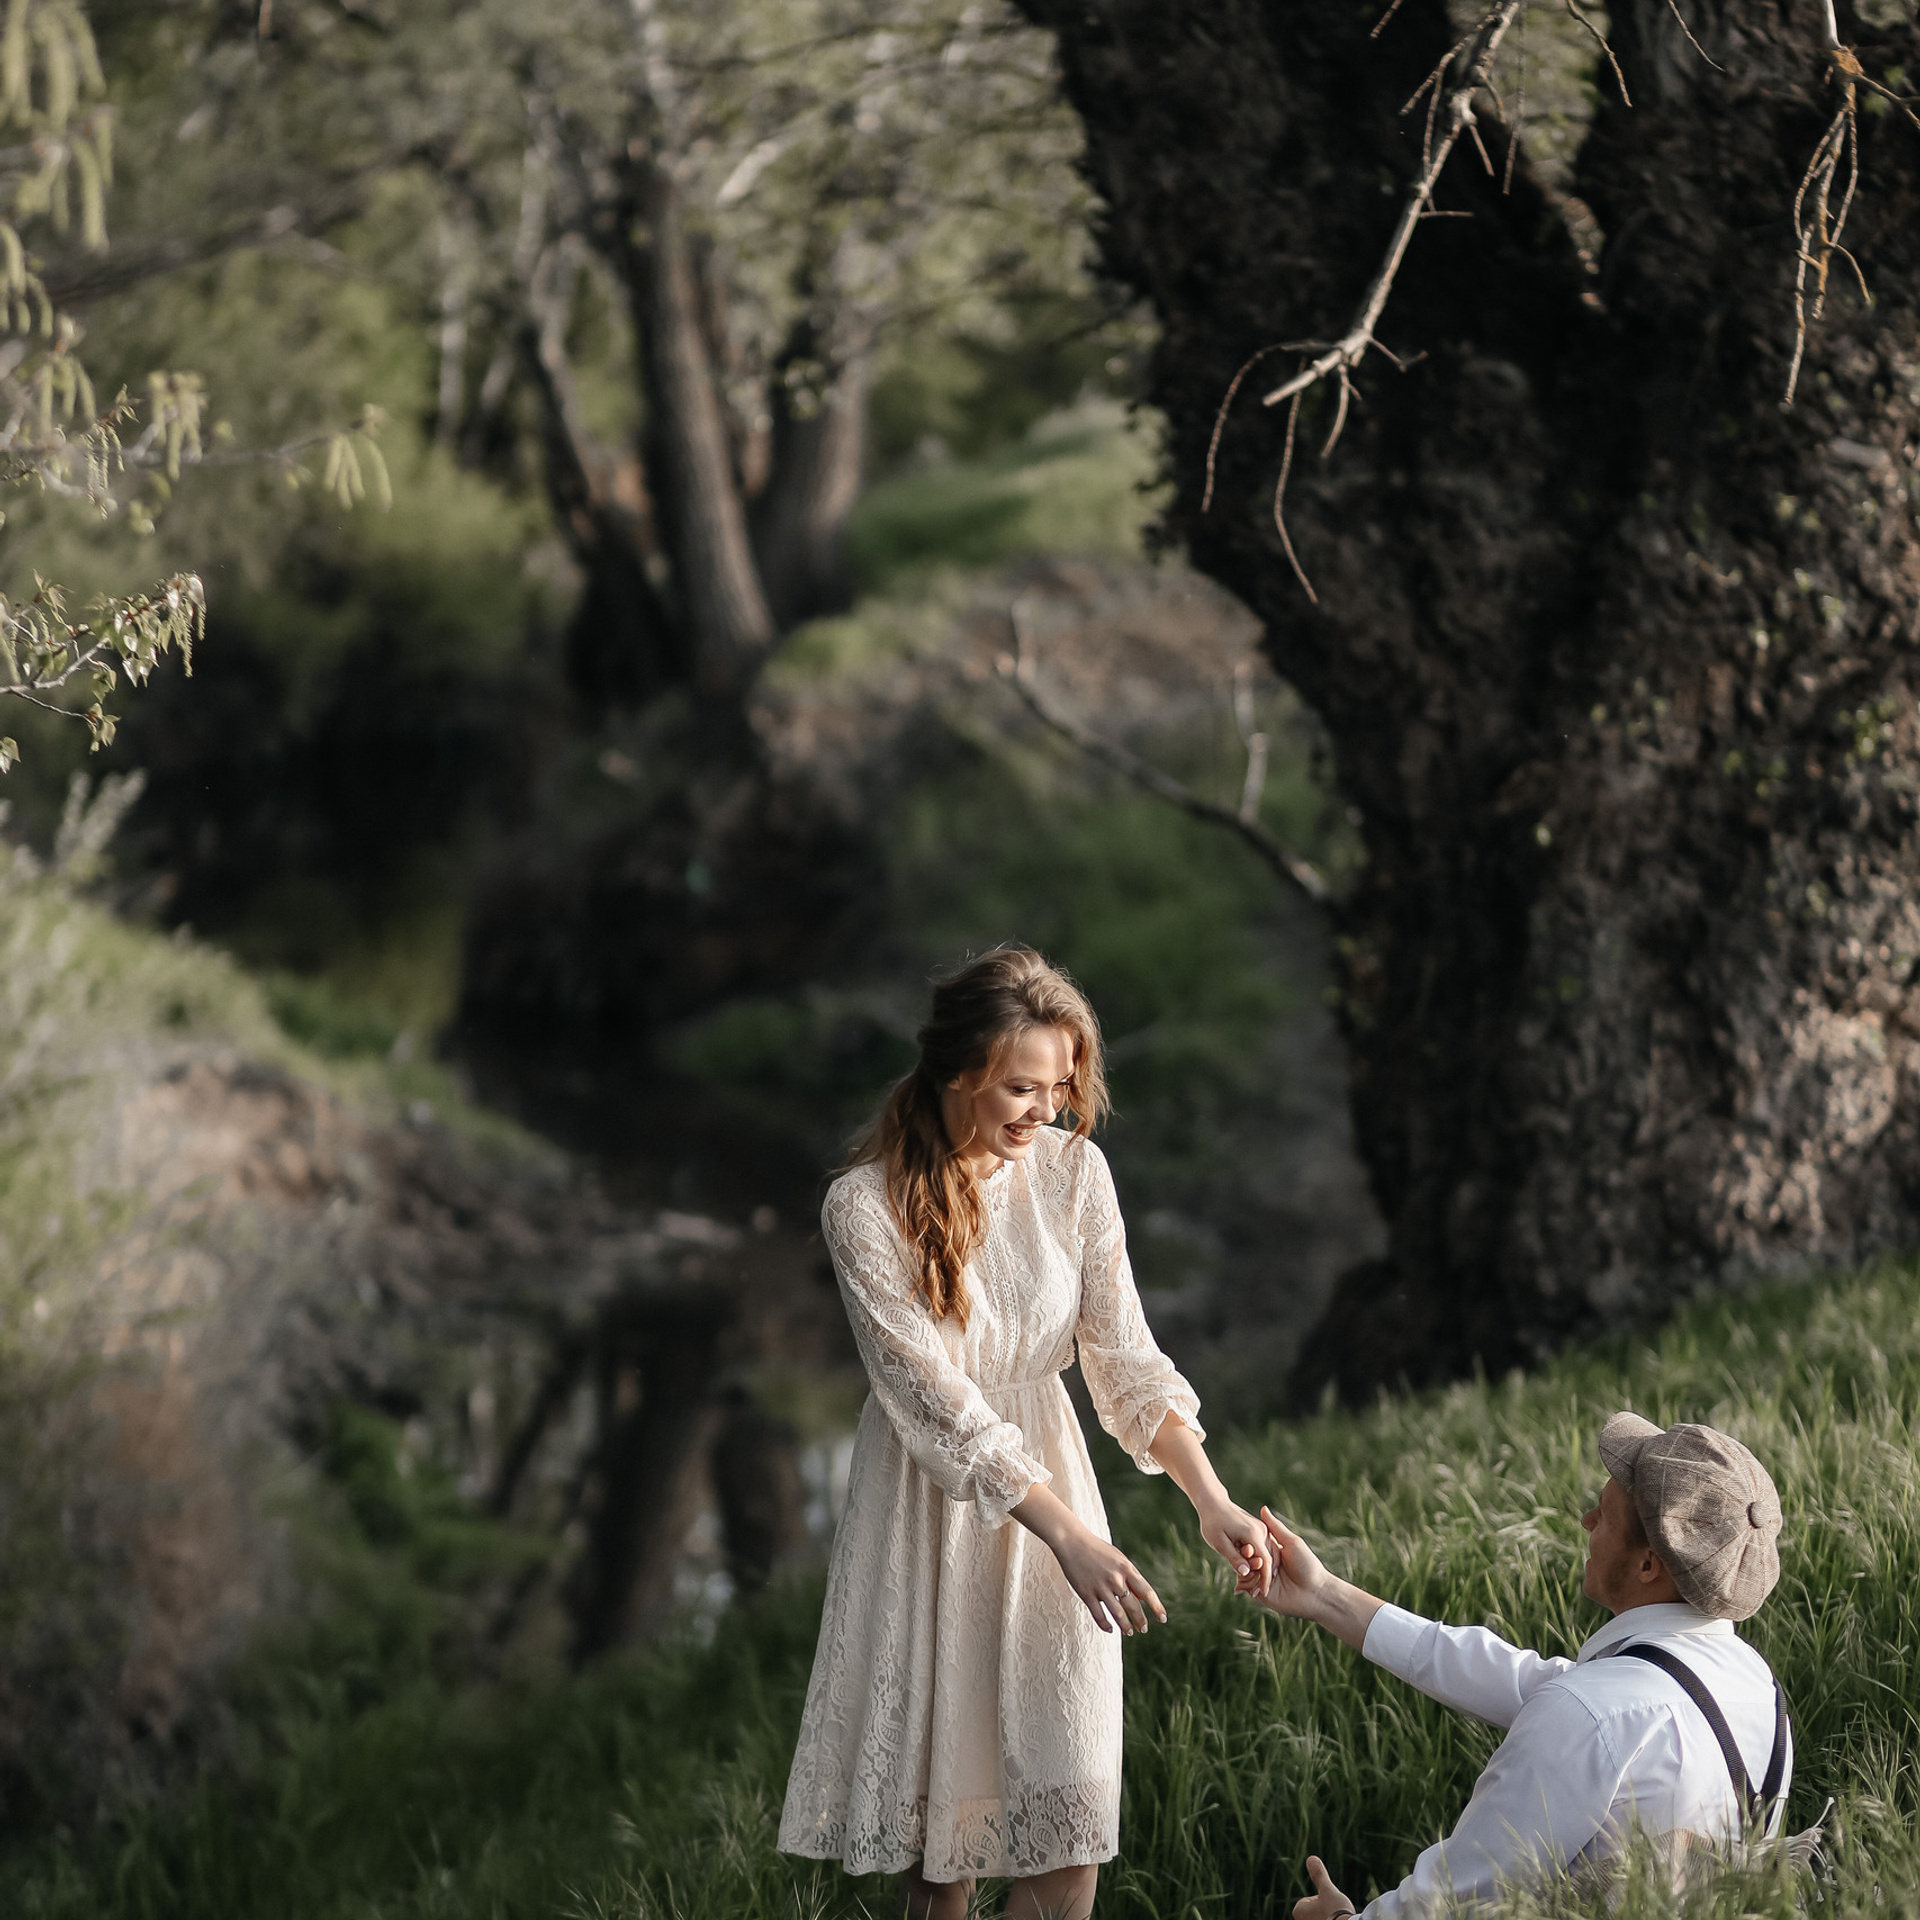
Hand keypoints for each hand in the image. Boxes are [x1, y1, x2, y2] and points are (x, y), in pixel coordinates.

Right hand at [1049, 1522, 1166, 1636]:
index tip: (1162, 1618)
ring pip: (1118, 1614)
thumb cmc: (1097, 1550)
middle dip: (1140, 1621)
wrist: (1072, 1541)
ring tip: (1129, 1632)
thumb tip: (1143, 1597)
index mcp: (1126, 1568)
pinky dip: (1106, 1625)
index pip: (1146, 1592)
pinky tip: (1110, 1629)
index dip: (1156, 1607)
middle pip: (1133, 1606)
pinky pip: (1099, 1615)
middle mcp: (1115, 1579)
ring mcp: (1100, 1587)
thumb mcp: (1118, 1558)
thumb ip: (1130, 1576)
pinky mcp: (1086, 1593)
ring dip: (1125, 1626)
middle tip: (1144, 1629)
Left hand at [1198, 1497, 1270, 1595]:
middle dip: (1262, 1577)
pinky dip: (1258, 1560)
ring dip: (1260, 1569)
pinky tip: (1249, 1571)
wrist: (1213, 1502)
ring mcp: (1261, 1529)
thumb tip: (1246, 1573)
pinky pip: (1262, 1548)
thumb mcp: (1219, 1542)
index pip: (1266, 1561)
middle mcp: (1261, 1531)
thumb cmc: (1213, 1522)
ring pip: (1266, 1555)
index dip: (1265, 1579)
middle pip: (1268, 1559)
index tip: (1262, 1593)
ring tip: (1250, 1585)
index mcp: (1253, 1534)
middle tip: (1253, 1593)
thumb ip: (1234, 1558)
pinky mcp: (1258, 1529)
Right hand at [1258, 1507, 1385, 1650]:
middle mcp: (1264, 1562)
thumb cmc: (1307, 1565)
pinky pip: (1244, 1584)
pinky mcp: (1259, 1592)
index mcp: (1271, 1549)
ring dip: (1246, 1571)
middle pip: (1244, 1555)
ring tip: (1257, 1574)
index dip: (1247, 1544)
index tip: (1248, 1547)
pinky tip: (1256, 1585)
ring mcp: (1260, 1577)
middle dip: (1245, 1557)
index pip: (1251, 1542)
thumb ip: (1275, 1527)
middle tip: (1254, 1561)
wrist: (1314, 1594)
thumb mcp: (1292, 1543)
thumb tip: (1263, 1508)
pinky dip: (1246, 1583)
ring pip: (1241, 1569)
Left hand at [1293, 1855, 1354, 1919]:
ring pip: (1322, 1918)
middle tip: (1334, 1915)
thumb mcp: (1328, 1890)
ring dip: (1330, 1919)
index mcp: (1298, 1910)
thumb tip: (1311, 1858)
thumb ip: (1319, 1876)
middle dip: (1326, 1912)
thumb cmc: (1336, 1911)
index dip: (1322, 1900)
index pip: (1310, 1900)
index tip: (1329, 1907)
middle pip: (1316, 1911)